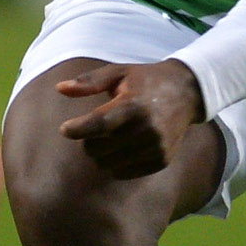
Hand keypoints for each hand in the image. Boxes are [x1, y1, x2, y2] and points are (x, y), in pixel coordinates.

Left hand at [56, 60, 205, 180]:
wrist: (186, 92)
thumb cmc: (146, 80)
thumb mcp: (118, 72)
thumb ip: (89, 82)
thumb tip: (59, 88)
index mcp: (133, 105)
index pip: (99, 124)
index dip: (77, 129)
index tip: (64, 129)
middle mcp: (146, 128)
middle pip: (99, 148)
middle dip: (88, 141)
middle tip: (94, 129)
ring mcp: (156, 147)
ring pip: (108, 163)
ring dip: (101, 154)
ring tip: (109, 137)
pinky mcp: (161, 160)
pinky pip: (123, 172)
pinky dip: (116, 163)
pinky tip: (122, 148)